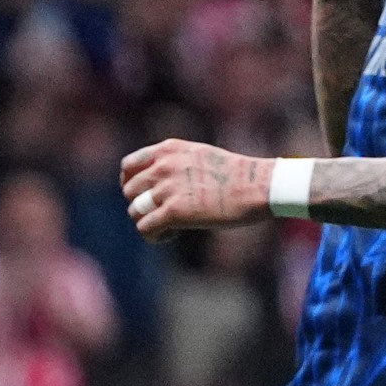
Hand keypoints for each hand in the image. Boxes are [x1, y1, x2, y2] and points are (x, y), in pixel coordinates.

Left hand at [119, 140, 271, 235]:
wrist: (258, 186)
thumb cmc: (236, 175)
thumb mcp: (199, 155)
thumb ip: (175, 163)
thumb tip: (157, 184)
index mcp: (168, 149)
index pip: (128, 166)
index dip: (129, 183)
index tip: (141, 195)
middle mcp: (163, 166)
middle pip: (129, 191)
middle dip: (141, 205)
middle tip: (161, 213)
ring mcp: (167, 188)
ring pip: (134, 211)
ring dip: (148, 221)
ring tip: (170, 226)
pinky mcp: (174, 211)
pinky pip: (145, 228)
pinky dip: (154, 236)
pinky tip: (171, 235)